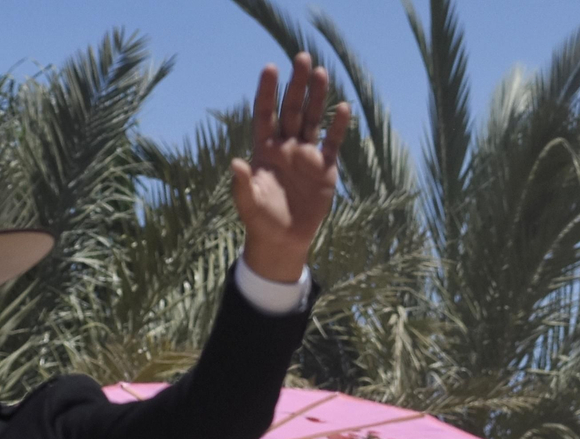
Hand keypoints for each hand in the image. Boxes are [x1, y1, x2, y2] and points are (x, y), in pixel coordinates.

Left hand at [233, 53, 351, 283]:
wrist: (283, 239)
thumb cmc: (260, 220)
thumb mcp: (249, 203)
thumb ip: (243, 184)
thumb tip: (236, 163)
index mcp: (264, 149)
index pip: (265, 113)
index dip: (267, 91)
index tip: (270, 68)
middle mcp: (286, 146)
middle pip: (292, 109)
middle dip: (297, 84)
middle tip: (302, 57)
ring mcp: (306, 154)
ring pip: (313, 119)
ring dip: (318, 97)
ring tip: (322, 72)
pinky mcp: (324, 168)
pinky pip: (332, 142)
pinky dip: (338, 126)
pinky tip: (343, 107)